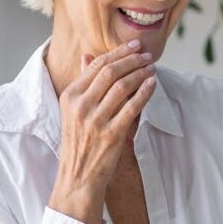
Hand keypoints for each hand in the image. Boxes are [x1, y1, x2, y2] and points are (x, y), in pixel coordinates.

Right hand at [48, 40, 156, 223]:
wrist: (78, 178)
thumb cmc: (79, 142)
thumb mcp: (73, 111)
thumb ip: (83, 84)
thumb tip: (88, 56)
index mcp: (69, 97)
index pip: (96, 66)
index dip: (117, 53)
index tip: (133, 46)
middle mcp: (80, 106)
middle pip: (110, 72)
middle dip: (132, 60)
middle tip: (146, 54)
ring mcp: (95, 120)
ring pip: (122, 87)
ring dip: (140, 74)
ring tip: (151, 68)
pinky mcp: (111, 134)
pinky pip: (133, 107)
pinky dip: (145, 92)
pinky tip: (153, 84)